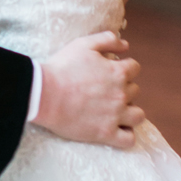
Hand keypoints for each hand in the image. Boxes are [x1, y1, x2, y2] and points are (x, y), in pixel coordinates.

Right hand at [33, 31, 143, 149]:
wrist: (43, 95)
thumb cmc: (61, 68)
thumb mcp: (83, 45)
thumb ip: (107, 40)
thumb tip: (126, 45)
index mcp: (118, 73)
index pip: (134, 68)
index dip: (124, 68)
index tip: (111, 72)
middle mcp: (121, 94)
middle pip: (135, 91)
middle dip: (123, 89)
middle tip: (104, 91)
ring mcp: (115, 116)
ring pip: (138, 116)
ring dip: (130, 112)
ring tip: (115, 112)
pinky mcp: (105, 133)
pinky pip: (128, 140)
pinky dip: (126, 135)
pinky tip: (116, 130)